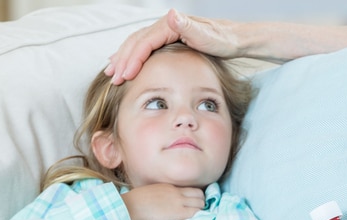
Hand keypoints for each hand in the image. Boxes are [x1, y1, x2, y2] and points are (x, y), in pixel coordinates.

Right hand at [106, 9, 240, 84]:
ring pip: (137, 44)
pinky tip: (126, 64)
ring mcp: (165, 32)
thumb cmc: (223, 40)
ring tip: (112, 73)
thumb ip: (189, 27)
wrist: (234, 38)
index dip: (133, 59)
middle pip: (136, 42)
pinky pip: (144, 47)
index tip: (125, 76)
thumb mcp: (208, 36)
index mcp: (170, 25)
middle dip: (122, 61)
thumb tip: (171, 14)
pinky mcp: (168, 39)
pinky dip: (132, 55)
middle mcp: (165, 26)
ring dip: (123, 58)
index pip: (144, 42)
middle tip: (113, 79)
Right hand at [122, 183, 204, 219]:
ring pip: (200, 203)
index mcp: (170, 187)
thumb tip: (163, 201)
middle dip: (201, 202)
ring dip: (200, 210)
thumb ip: (162, 194)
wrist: (132, 206)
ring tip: (196, 217)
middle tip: (197, 211)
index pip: (191, 189)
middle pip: (199, 194)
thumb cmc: (136, 201)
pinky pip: (196, 213)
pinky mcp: (178, 213)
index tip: (194, 203)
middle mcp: (177, 192)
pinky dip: (198, 216)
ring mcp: (179, 202)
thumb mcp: (152, 192)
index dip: (196, 197)